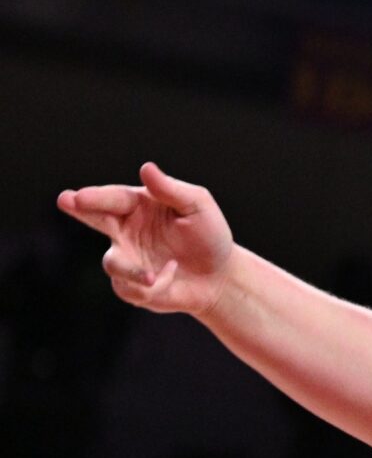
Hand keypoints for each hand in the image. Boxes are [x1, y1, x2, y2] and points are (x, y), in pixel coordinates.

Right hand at [58, 164, 239, 317]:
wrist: (220, 277)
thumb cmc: (209, 236)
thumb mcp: (198, 208)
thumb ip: (172, 190)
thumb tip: (146, 168)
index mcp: (138, 205)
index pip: (114, 198)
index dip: (96, 198)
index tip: (78, 197)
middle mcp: (125, 229)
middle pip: (95, 218)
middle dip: (80, 209)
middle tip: (66, 200)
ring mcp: (126, 258)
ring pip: (113, 263)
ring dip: (131, 270)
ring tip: (151, 276)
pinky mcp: (131, 286)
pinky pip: (131, 288)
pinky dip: (154, 286)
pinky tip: (172, 277)